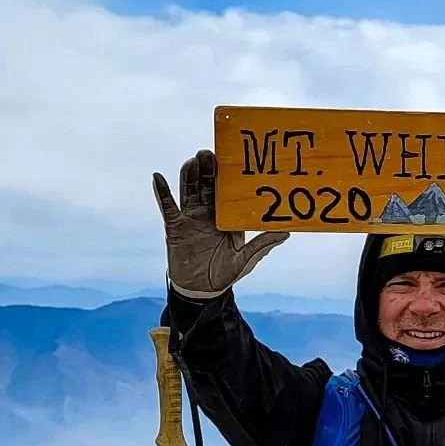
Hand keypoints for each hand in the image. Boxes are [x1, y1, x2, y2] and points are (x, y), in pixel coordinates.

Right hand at [152, 149, 289, 297]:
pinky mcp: (175, 227)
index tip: (232, 161)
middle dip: (207, 170)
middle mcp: (208, 214)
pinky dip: (162, 192)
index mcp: (226, 218)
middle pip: (206, 186)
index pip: (227, 193)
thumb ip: (262, 244)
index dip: (227, 178)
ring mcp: (191, 218)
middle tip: (209, 153)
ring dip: (189, 175)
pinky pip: (167, 207)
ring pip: (189, 190)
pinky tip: (158, 178)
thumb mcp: (245, 259)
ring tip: (193, 161)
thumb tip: (287, 232)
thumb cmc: (224, 275)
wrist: (201, 292)